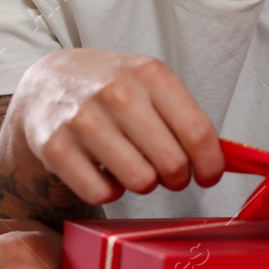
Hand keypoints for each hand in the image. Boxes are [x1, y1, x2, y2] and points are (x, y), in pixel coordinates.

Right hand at [7, 49, 224, 206]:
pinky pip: (102, 194)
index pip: (198, 133)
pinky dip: (108, 192)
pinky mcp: (55, 148)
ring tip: (135, 168)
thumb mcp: (150, 83)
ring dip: (144, 184)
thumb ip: (185, 117)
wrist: (48, 82)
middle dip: (177, 177)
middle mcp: (117, 93)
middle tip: (169, 174)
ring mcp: (83, 120)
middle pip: (172, 163)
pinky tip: (104, 172)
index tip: (209, 176)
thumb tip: (219, 161)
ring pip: (140, 182)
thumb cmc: (112, 87)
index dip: (211, 165)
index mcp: (150, 74)